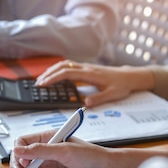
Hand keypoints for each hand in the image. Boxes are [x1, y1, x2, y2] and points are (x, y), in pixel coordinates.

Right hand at [10, 131, 165, 167]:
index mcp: (48, 138)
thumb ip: (41, 151)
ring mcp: (48, 165)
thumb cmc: (92, 156)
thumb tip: (19, 150)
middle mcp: (46, 151)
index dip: (20, 151)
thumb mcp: (65, 151)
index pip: (24, 141)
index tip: (23, 161)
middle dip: (19, 165)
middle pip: (22, 157)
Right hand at [35, 60, 155, 106]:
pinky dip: (59, 70)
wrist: (129, 76)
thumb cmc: (121, 85)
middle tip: (38, 83)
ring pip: (64, 64)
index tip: (43, 84)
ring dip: (52, 70)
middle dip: (48, 74)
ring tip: (43, 79)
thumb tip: (85, 103)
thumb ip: (99, 99)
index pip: (67, 73)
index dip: (54, 78)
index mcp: (90, 74)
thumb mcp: (112, 94)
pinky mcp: (86, 68)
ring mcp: (85, 67)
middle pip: (62, 66)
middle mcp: (86, 68)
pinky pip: (69, 66)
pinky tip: (55, 76)